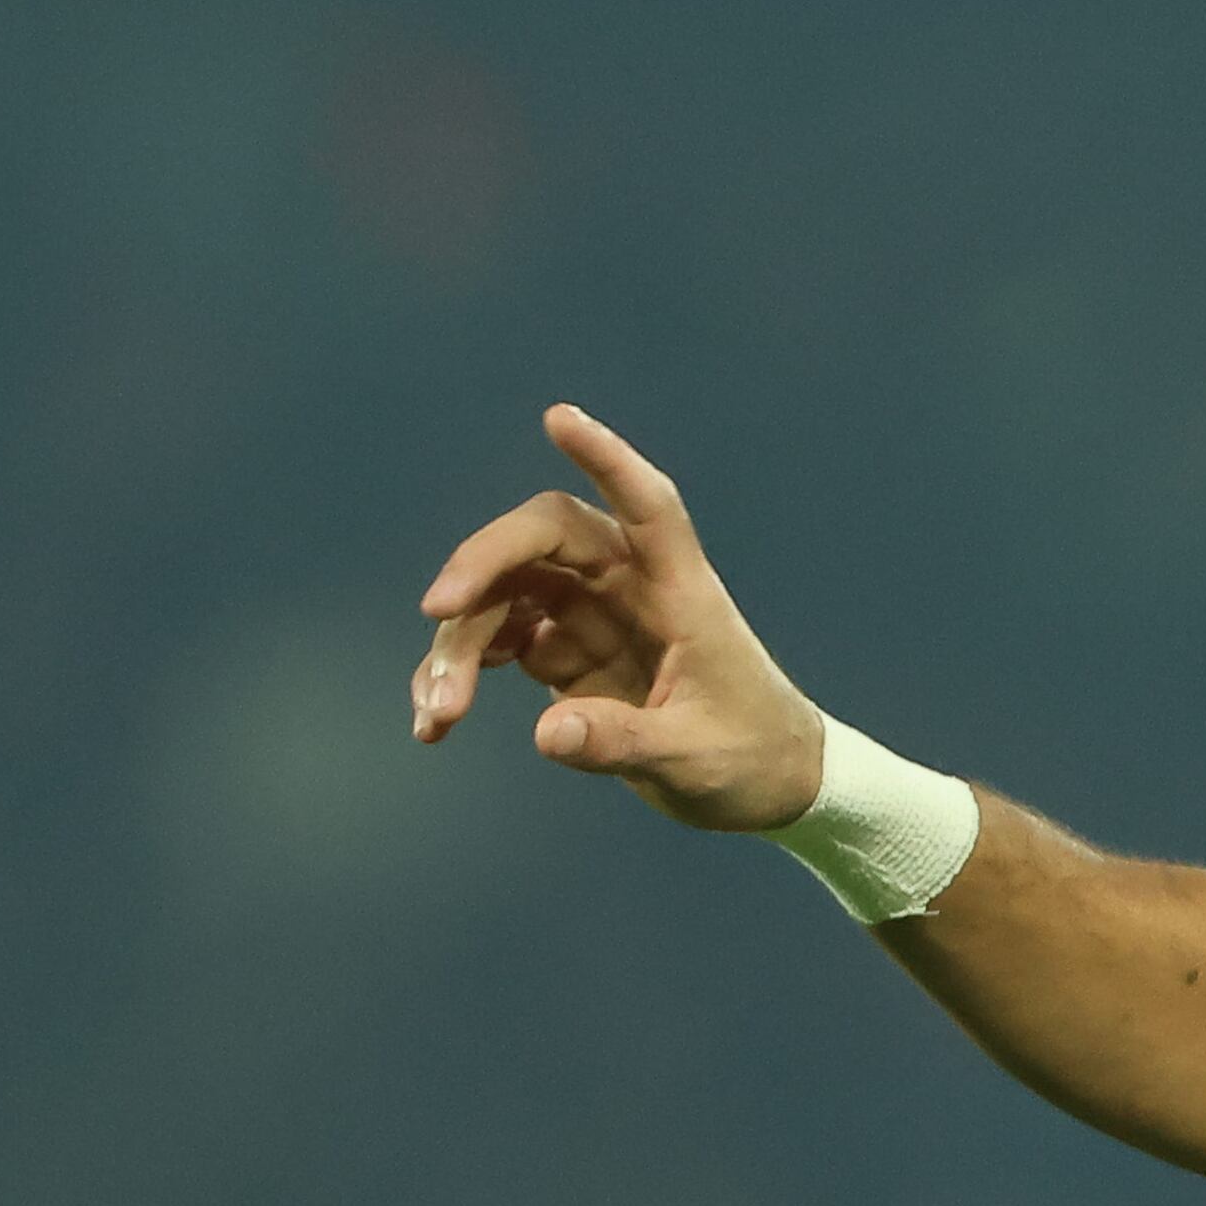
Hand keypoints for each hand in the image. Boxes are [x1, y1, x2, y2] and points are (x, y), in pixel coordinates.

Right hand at [411, 403, 827, 829]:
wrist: (767, 787)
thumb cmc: (752, 756)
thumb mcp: (694, 758)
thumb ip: (624, 743)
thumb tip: (548, 733)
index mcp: (682, 594)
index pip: (649, 507)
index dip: (608, 460)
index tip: (559, 417)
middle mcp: (632, 590)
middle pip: (544, 539)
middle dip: (482, 564)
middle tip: (438, 610)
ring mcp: (594, 618)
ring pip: (506, 595)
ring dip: (460, 644)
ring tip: (438, 715)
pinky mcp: (568, 655)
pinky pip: (498, 642)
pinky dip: (463, 673)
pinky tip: (438, 721)